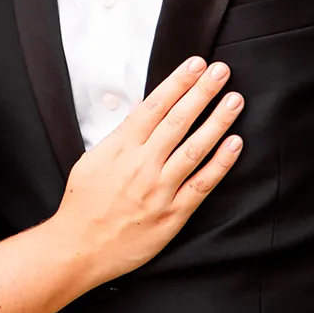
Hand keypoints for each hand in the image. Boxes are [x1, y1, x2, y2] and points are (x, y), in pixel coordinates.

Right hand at [54, 56, 242, 287]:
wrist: (78, 248)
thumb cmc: (83, 205)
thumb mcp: (91, 160)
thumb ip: (119, 137)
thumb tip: (141, 113)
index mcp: (120, 148)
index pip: (154, 106)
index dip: (178, 82)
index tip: (195, 65)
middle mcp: (142, 164)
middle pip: (178, 120)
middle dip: (202, 91)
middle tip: (221, 71)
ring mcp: (159, 189)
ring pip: (194, 147)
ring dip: (217, 120)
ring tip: (234, 100)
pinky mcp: (173, 214)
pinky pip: (202, 183)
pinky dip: (220, 163)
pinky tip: (235, 144)